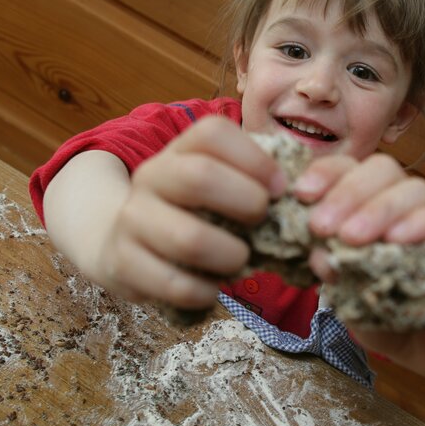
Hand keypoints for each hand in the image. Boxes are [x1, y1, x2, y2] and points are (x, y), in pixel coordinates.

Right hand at [93, 117, 285, 308]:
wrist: (120, 238)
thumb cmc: (191, 211)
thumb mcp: (215, 184)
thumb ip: (255, 181)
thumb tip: (304, 195)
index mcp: (180, 150)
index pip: (213, 133)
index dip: (255, 159)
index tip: (280, 189)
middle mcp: (151, 176)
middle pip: (200, 178)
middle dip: (246, 203)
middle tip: (263, 222)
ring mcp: (133, 220)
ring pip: (188, 239)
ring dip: (230, 256)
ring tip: (241, 261)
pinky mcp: (123, 263)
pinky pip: (175, 284)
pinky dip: (206, 292)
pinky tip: (214, 288)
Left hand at [294, 153, 424, 376]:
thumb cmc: (381, 310)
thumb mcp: (345, 295)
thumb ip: (332, 273)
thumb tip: (317, 253)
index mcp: (366, 203)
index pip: (348, 169)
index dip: (325, 173)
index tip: (301, 194)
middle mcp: (400, 203)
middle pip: (381, 169)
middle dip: (347, 193)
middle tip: (321, 226)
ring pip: (414, 188)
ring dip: (379, 209)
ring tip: (351, 238)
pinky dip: (421, 223)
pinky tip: (395, 240)